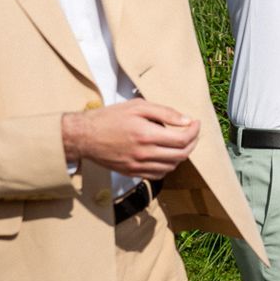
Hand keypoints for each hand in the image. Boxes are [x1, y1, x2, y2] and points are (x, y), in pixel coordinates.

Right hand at [61, 98, 199, 179]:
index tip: (195, 123)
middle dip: (192, 143)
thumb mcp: (138, 106)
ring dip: (181, 155)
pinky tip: (166, 154)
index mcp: (147, 135)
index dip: (194, 131)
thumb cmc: (110, 117)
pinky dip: (168, 166)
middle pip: (181, 155)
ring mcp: (138, 166)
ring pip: (171, 167)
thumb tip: (186, 121)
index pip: (182, 140)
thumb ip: (165, 113)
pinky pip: (158, 175)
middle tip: (192, 132)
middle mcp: (144, 154)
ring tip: (180, 142)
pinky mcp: (132, 173)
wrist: (84, 136)